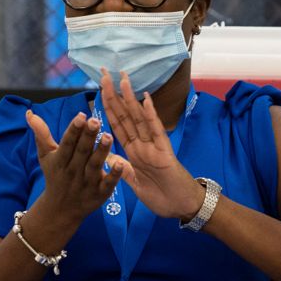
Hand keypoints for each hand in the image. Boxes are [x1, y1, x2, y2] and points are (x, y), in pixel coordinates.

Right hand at [25, 109, 129, 223]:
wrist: (60, 210)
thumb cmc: (55, 175)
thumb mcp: (46, 156)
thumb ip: (41, 134)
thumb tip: (30, 113)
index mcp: (60, 160)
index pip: (67, 143)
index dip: (74, 130)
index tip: (81, 115)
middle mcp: (74, 171)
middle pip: (81, 152)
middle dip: (88, 136)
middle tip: (95, 121)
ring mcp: (87, 183)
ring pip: (94, 165)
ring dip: (101, 151)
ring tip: (108, 136)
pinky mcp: (100, 193)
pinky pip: (108, 184)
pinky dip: (114, 175)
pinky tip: (120, 163)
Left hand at [99, 69, 205, 219]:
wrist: (181, 208)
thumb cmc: (162, 196)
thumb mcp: (134, 183)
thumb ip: (122, 169)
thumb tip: (106, 157)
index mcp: (133, 151)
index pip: (117, 124)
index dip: (107, 106)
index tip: (99, 88)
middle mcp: (142, 144)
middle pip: (125, 115)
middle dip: (114, 94)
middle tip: (104, 73)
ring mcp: (154, 146)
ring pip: (139, 118)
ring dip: (130, 99)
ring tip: (122, 79)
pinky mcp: (165, 152)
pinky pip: (156, 131)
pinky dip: (151, 115)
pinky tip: (145, 100)